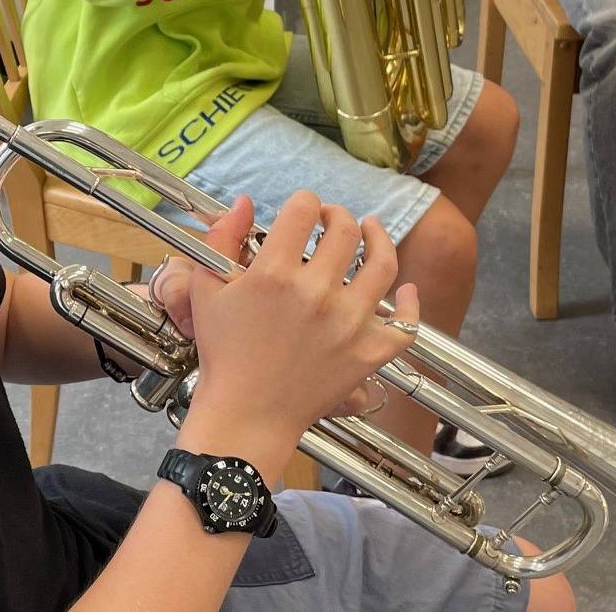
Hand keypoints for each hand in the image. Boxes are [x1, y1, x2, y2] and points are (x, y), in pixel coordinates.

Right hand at [178, 193, 419, 443]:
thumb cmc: (223, 353)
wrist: (246, 414)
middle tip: (331, 220)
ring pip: (383, 263)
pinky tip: (405, 290)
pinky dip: (410, 303)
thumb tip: (244, 200)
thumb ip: (222, 238)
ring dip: (379, 238)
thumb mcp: (205, 289)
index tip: (301, 209)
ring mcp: (349, 324)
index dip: (303, 202)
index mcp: (274, 275)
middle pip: (345, 230)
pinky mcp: (369, 353)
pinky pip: (405, 324)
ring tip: (372, 231)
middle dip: (338, 215)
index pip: (303, 210)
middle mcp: (317, 294)